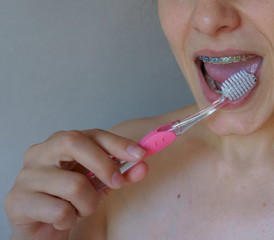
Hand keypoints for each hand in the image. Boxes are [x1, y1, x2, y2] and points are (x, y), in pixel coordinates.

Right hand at [4, 129, 147, 239]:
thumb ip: (120, 174)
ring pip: (74, 185)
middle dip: (104, 164)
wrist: (40, 228)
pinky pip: (60, 211)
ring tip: (79, 209)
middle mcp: (40, 152)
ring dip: (87, 204)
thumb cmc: (69, 200)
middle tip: (116, 183)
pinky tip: (61, 220)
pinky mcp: (17, 200)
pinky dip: (70, 220)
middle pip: (74, 142)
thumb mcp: (99, 185)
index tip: (140, 154)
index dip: (117, 143)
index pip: (92, 134)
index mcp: (60, 143)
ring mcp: (26, 175)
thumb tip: (143, 166)